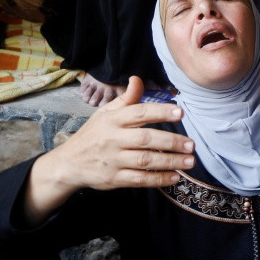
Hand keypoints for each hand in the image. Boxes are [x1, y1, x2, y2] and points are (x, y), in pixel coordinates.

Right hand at [24, 77, 194, 223]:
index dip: (159, 111)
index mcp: (112, 120)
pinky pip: (139, 179)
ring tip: (189, 161)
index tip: (179, 113)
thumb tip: (138, 79)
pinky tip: (175, 177)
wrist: (68, 164)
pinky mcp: (114, 179)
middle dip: (171, 141)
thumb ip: (125, 99)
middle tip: (191, 144)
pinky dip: (158, 179)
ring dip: (170, 161)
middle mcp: (112, 139)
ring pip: (145, 161)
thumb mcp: (104, 114)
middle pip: (145, 139)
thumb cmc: (92, 135)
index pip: (138, 113)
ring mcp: (113, 160)